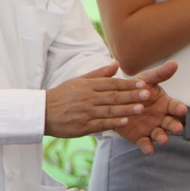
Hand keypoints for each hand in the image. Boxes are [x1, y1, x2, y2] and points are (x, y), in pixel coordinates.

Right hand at [45, 63, 159, 138]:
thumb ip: (99, 74)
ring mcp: (86, 112)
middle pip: (113, 96)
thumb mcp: (79, 80)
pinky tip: (125, 122)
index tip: (143, 83)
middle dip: (132, 95)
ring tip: (141, 108)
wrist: (42, 112)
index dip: (128, 84)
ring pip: (110, 110)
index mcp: (88, 86)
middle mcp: (88, 98)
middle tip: (148, 94)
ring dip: (126, 109)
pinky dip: (114, 123)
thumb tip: (116, 64)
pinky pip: (101, 124)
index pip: (112, 84)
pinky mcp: (83, 126)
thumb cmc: (63, 95)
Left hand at [113, 61, 187, 153]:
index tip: (182, 109)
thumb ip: (159, 74)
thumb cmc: (135, 88)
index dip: (179, 109)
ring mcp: (152, 128)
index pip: (176, 107)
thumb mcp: (146, 80)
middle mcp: (161, 118)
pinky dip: (147, 147)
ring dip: (163, 137)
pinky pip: (145, 143)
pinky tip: (148, 150)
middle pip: (171, 123)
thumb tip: (174, 63)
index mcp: (165, 104)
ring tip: (164, 139)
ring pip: (160, 134)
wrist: (116, 100)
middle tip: (177, 128)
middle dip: (174, 126)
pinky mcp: (140, 137)